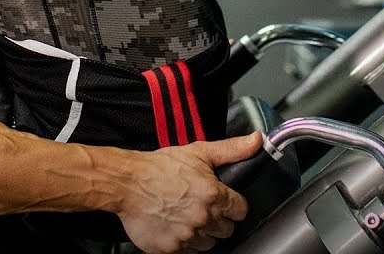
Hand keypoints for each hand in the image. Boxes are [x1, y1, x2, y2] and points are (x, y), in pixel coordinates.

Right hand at [114, 132, 261, 253]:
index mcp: (213, 195)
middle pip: (226, 230)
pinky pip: (189, 253)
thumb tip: (256, 141)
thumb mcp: (198, 152)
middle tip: (201, 207)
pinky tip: (176, 226)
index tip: (223, 201)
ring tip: (187, 216)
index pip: (241, 210)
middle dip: (218, 219)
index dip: (232, 205)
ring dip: (202, 232)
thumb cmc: (160, 167)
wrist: (128, 183)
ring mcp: (187, 235)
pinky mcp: (171, 249)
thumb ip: (232, 149)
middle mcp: (202, 217)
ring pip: (209, 243)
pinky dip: (184, 243)